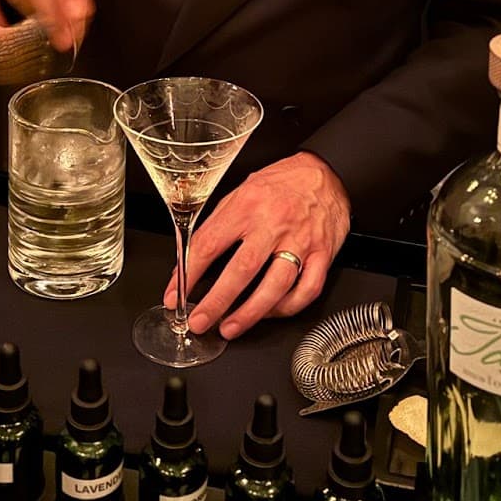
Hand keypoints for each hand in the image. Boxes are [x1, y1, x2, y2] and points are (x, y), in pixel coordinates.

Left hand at [166, 152, 350, 339]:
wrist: (326, 172)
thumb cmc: (281, 182)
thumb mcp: (242, 190)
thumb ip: (218, 222)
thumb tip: (190, 257)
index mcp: (247, 205)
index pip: (210, 243)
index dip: (188, 273)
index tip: (174, 294)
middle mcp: (274, 223)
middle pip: (242, 270)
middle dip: (217, 301)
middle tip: (199, 321)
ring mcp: (300, 241)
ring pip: (275, 286)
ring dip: (250, 313)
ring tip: (230, 327)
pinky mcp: (322, 254)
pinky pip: (307, 289)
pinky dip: (288, 307)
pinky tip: (270, 313)